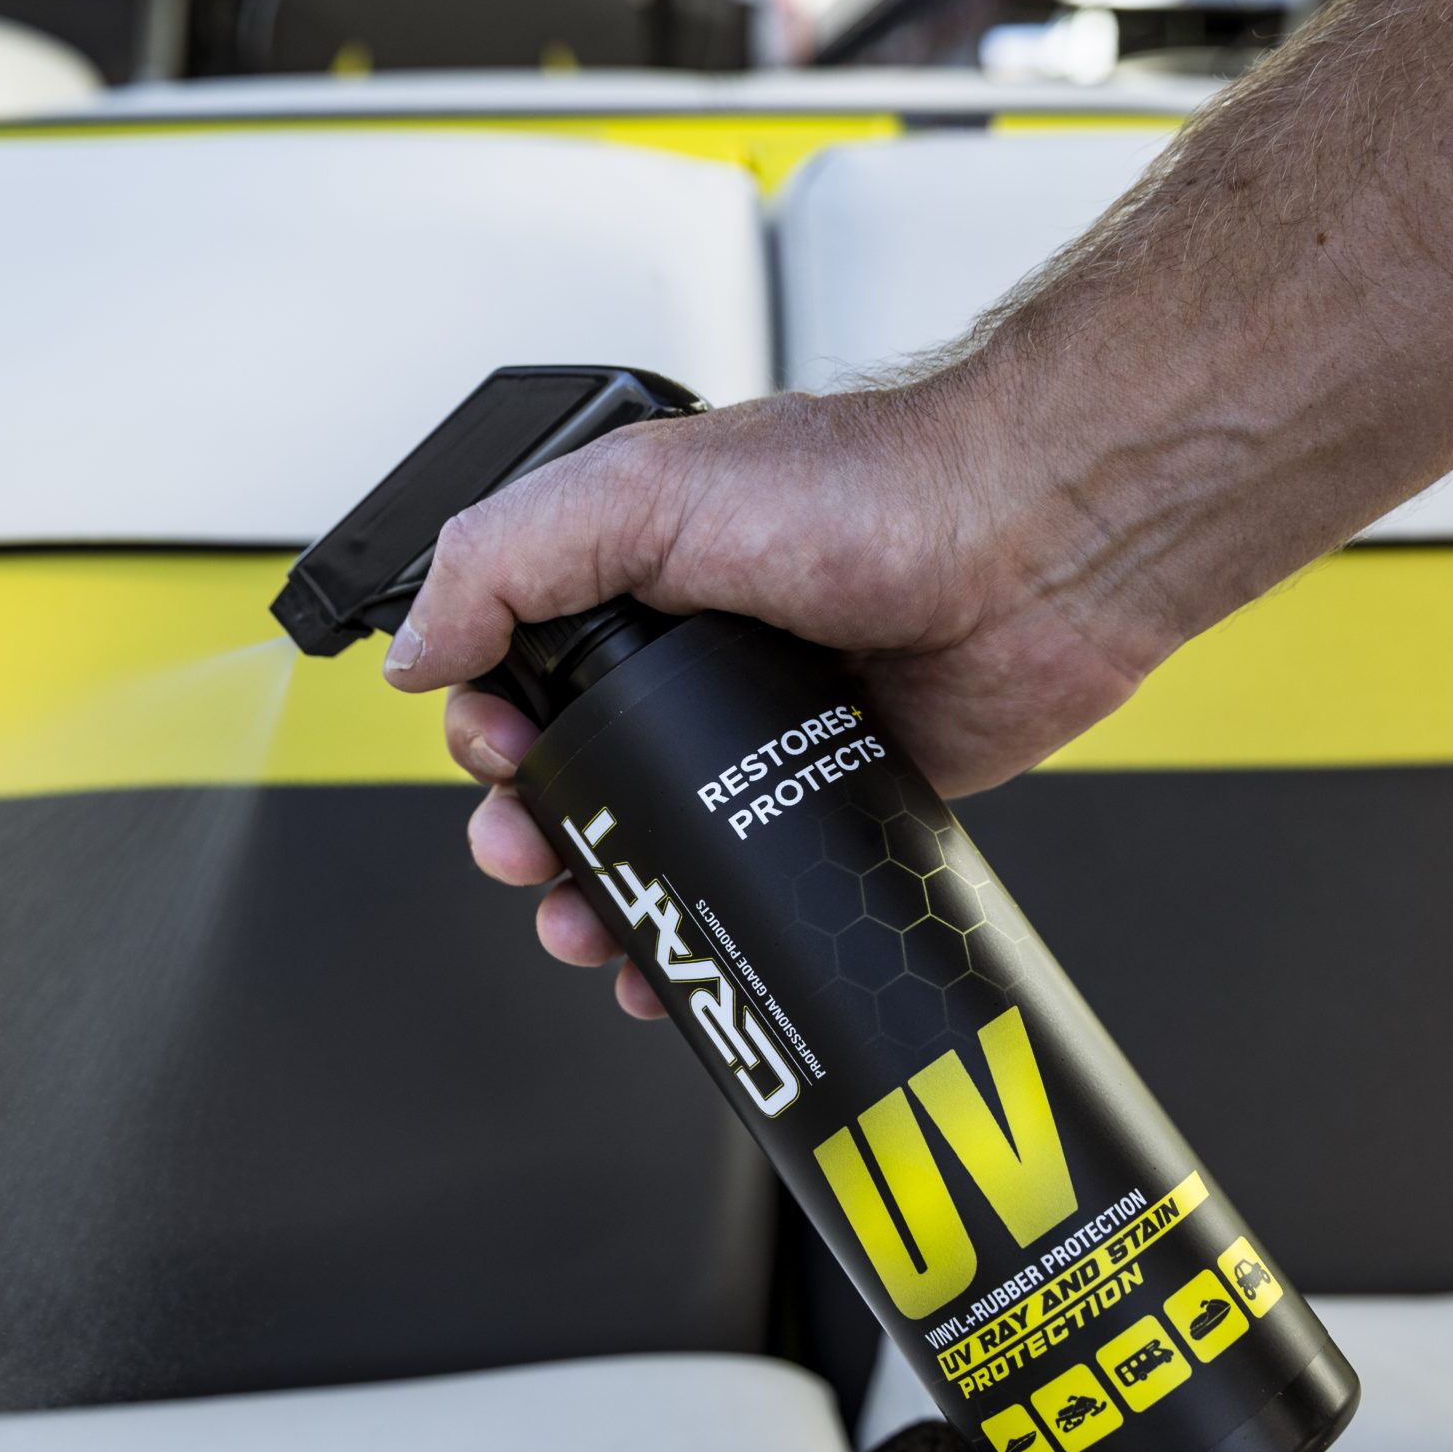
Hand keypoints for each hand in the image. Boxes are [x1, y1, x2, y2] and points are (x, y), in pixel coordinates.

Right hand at [381, 377, 1173, 1015]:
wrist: (1038, 545)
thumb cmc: (874, 487)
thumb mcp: (641, 491)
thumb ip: (505, 557)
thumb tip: (414, 651)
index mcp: (637, 569)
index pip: (520, 668)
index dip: (490, 728)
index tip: (499, 761)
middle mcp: (697, 651)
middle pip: (575, 772)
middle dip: (534, 831)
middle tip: (528, 858)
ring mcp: (764, 731)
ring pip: (654, 841)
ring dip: (603, 898)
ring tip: (588, 928)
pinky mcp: (831, 792)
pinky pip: (747, 883)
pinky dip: (700, 932)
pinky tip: (672, 964)